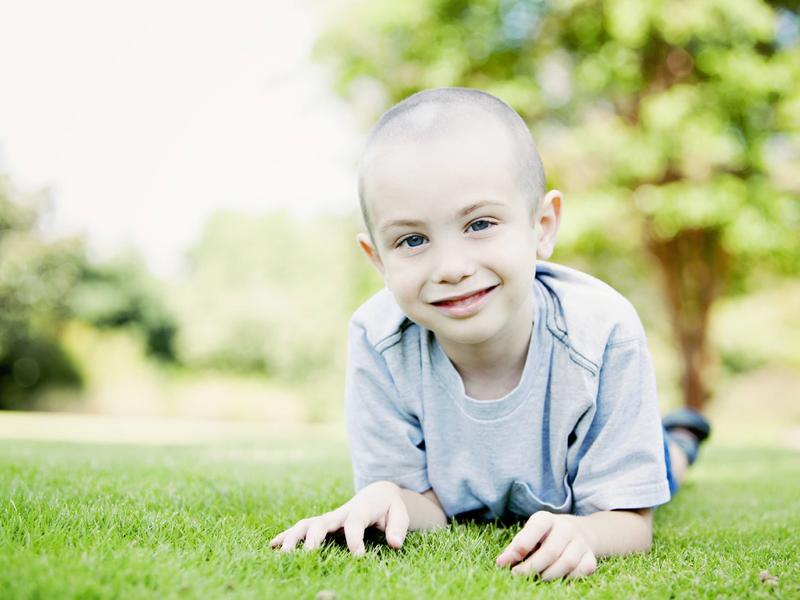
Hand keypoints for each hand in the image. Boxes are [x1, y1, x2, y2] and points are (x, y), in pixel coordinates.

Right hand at [269, 481, 408, 555]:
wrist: (377, 494)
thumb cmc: (390, 507)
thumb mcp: (400, 513)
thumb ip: (399, 528)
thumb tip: (395, 544)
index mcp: (360, 510)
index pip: (354, 524)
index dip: (355, 540)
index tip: (358, 556)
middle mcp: (340, 513)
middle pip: (322, 522)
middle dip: (313, 538)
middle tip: (307, 556)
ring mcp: (329, 519)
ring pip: (306, 525)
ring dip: (293, 538)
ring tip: (283, 554)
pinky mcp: (322, 524)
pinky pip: (301, 529)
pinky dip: (286, 536)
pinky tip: (272, 547)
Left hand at [495, 511, 597, 579]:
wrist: (579, 531)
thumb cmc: (545, 536)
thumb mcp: (529, 534)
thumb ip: (515, 547)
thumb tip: (501, 563)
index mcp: (546, 519)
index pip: (534, 529)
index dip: (520, 546)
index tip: (505, 563)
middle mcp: (566, 527)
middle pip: (551, 551)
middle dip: (532, 566)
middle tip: (518, 575)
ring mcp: (581, 542)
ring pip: (567, 563)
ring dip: (550, 575)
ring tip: (538, 577)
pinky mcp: (591, 556)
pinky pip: (582, 571)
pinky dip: (568, 578)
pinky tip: (558, 577)